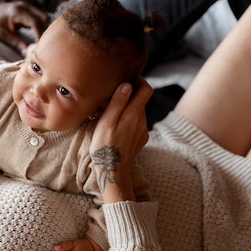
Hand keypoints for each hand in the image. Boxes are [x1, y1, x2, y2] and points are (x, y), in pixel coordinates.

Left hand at [0, 2, 49, 56]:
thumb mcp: (2, 35)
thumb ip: (16, 43)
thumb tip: (27, 54)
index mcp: (17, 11)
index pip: (35, 22)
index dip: (40, 35)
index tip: (41, 48)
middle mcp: (23, 6)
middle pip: (43, 18)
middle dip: (46, 32)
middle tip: (44, 47)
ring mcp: (25, 5)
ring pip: (42, 16)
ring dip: (44, 29)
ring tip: (42, 43)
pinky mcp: (24, 8)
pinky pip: (37, 16)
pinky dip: (40, 25)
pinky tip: (38, 37)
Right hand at [89, 78, 152, 202]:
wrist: (113, 172)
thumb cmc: (105, 147)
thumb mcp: (106, 123)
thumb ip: (117, 103)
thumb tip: (126, 85)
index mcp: (134, 114)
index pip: (145, 89)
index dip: (139, 80)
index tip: (127, 78)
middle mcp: (142, 121)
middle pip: (140, 100)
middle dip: (127, 96)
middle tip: (109, 99)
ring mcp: (142, 131)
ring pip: (136, 113)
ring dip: (125, 110)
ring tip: (108, 115)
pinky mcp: (140, 139)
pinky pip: (135, 124)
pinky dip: (126, 121)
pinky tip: (114, 128)